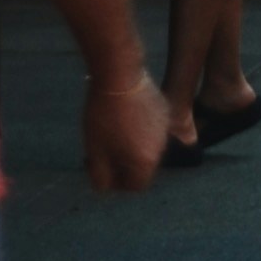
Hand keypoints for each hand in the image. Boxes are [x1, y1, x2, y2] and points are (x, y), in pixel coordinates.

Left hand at [83, 64, 169, 195]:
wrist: (119, 73)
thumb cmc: (104, 116)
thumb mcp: (95, 151)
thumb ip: (101, 177)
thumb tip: (106, 186)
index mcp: (146, 162)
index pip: (136, 186)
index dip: (117, 183)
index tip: (101, 169)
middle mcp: (161, 148)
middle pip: (142, 167)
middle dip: (123, 164)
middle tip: (102, 151)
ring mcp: (165, 127)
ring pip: (146, 147)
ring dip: (131, 147)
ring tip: (111, 133)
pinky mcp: (164, 110)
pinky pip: (151, 130)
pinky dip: (139, 130)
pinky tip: (123, 118)